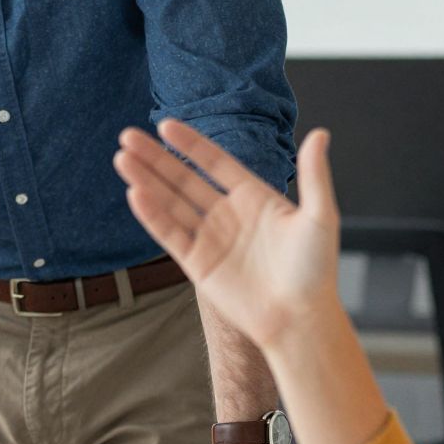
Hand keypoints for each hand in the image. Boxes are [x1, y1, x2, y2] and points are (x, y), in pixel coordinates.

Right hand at [114, 121, 340, 352]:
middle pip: (183, 179)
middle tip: (128, 136)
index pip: (214, 162)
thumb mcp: (320, 216)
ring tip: (122, 158)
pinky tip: (135, 193)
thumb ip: (314, 175)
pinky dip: (151, 214)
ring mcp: (210, 239)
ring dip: (146, 181)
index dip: (189, 144)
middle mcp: (228, 214)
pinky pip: (169, 234)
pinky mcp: (198, 264)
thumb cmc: (315, 271)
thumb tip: (321, 134)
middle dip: (155, 158)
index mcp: (254, 197)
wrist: (299, 319)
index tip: (165, 125)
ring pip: (170, 203)